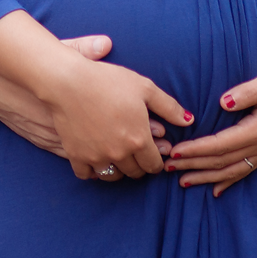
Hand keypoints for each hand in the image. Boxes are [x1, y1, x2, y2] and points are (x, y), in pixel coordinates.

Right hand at [0, 10, 188, 179]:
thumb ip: (168, 106)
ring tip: (117, 154)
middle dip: (139, 164)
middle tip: (134, 150)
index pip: (154, 166)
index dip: (156, 160)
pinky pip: (88, 175)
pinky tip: (95, 157)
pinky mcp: (77, 156)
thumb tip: (188, 120)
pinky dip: (93, 170)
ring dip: (118, 169)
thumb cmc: (107, 80)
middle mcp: (119, 154)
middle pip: (135, 173)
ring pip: (113, 177)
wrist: (67, 81)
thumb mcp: (143, 87)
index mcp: (139, 139)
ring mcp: (97, 157)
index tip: (151, 151)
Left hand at [165, 0, 256, 195]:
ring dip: (206, 177)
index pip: (222, 144)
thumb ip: (248, 91)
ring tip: (182, 181)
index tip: (175, 151)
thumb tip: (225, 102)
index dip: (197, 149)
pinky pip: (245, 170)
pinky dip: (229, 182)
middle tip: (166, 167)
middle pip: (222, 161)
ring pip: (232, 170)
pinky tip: (216, 190)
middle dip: (194, 166)